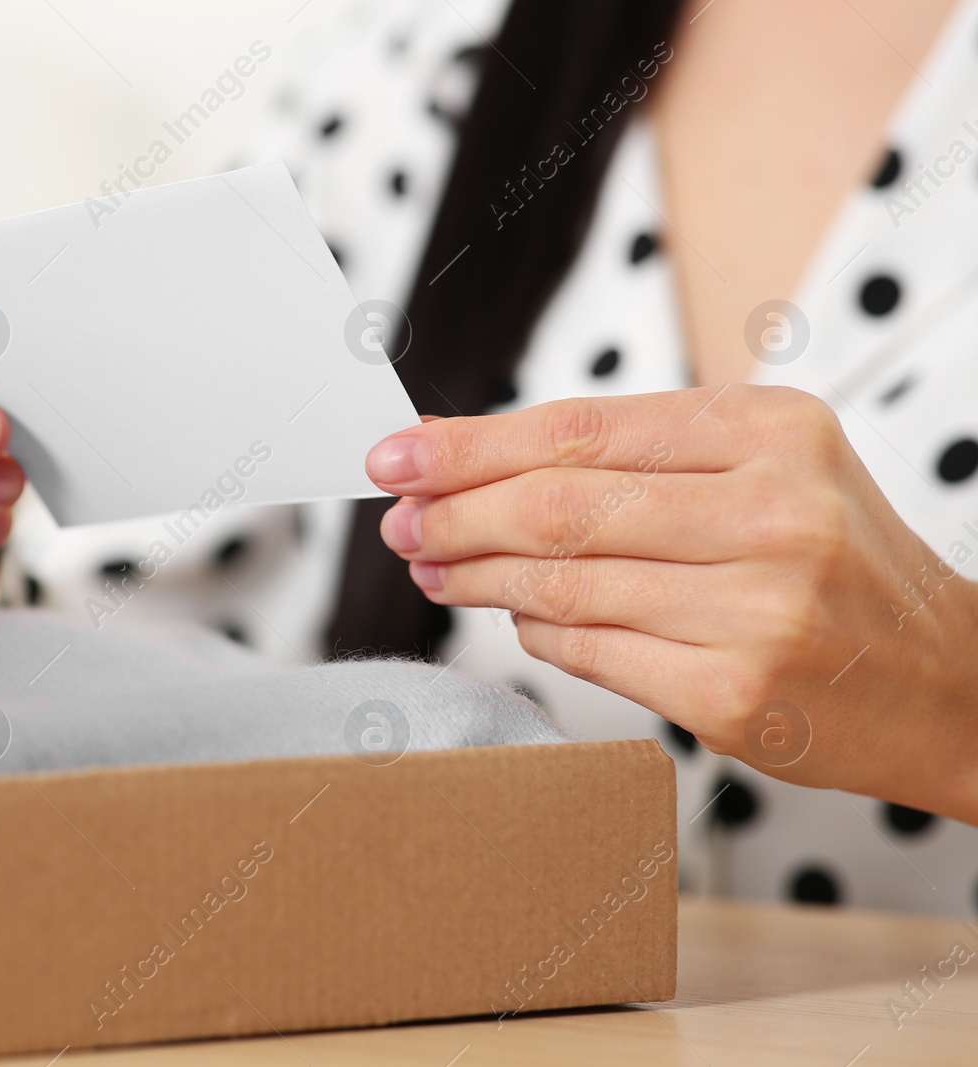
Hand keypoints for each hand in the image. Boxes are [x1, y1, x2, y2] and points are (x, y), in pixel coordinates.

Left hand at [366, 385, 977, 820]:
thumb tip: (484, 464)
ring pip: (561, 583)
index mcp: (772, 432)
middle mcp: (770, 512)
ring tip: (434, 565)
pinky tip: (516, 616)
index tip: (401, 453)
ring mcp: (754, 609)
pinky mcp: (733, 694)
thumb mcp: (770, 470)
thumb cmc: (841, 567)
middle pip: (558, 505)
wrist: (950, 683)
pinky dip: (536, 631)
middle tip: (400, 519)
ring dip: (476, 575)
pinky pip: (589, 652)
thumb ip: (642, 459)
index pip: (580, 429)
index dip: (472, 444)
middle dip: (454, 512)